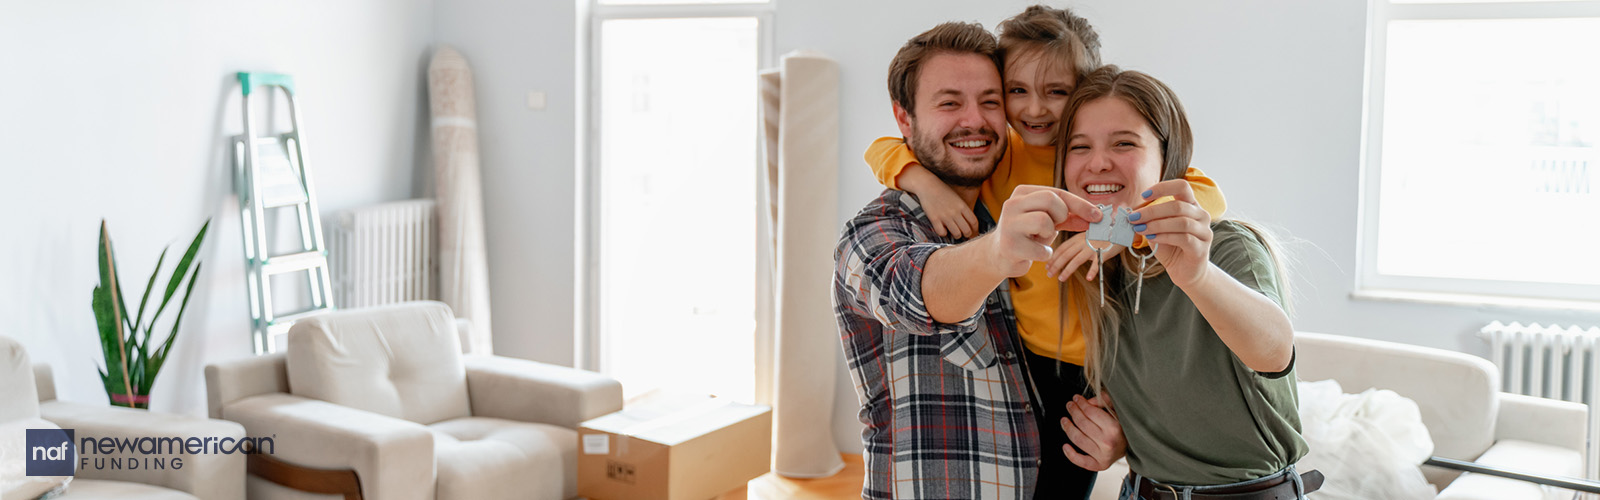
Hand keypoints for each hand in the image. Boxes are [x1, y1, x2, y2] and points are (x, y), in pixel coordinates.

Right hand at [913, 177, 978, 238]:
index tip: (973, 231)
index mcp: (962, 206)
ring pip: (957, 234)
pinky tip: (942, 229)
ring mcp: (945, 216)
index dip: (975, 229)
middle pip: (967, 230)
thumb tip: (967, 222)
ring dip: (956, 235)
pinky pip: (942, 233)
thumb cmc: (942, 191)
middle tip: (963, 234)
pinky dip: (943, 233)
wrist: (927, 185)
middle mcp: (955, 212)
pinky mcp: (934, 219)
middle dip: (966, 235)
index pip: (974, 222)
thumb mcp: (957, 198)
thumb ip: (963, 209)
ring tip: (953, 232)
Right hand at [988, 185, 1102, 277]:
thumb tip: (1096, 216)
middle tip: (1055, 226)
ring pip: (1044, 221)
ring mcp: (1008, 224)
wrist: (1001, 254)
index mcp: (1022, 192)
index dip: (1080, 205)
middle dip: (1061, 216)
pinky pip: (1041, 249)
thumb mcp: (1050, 220)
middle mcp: (1012, 204)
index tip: (1097, 216)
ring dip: (1050, 235)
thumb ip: (1070, 216)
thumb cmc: (1029, 234)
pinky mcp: (1010, 246)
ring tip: (1040, 239)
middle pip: (1050, 200)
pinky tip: (1034, 252)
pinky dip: (1045, 253)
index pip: (1057, 192)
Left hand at [1046, 232, 1122, 281]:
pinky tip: (1088, 278)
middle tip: (1049, 274)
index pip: (1062, 248)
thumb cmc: (1105, 234)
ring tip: (1061, 279)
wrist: (1121, 228)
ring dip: (1067, 270)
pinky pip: (1097, 263)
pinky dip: (1092, 271)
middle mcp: (1083, 242)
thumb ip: (1079, 244)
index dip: (1054, 257)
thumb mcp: (1088, 237)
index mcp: (1079, 238)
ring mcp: (1093, 247)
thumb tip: (1071, 255)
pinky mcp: (1104, 252)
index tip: (1047, 266)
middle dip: (1055, 265)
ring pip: (1076, 260)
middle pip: (1066, 254)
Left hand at [1061, 393, 1125, 470]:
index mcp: (1114, 427)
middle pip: (1082, 424)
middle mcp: (1108, 442)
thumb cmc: (1123, 427)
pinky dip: (1070, 454)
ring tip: (1064, 421)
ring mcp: (1103, 455)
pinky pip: (1081, 461)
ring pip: (1078, 439)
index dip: (1081, 403)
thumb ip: (1103, 401)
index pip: (1090, 412)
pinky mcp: (1099, 465)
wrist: (1132, 447)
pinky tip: (1065, 446)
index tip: (1076, 398)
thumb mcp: (1117, 410)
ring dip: (1068, 428)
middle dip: (1073, 412)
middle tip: (1070, 406)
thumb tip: (1087, 402)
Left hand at [1130, 180, 1213, 288]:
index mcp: (1191, 205)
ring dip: (1157, 224)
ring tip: (1140, 229)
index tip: (1144, 195)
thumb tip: (1132, 212)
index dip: (1163, 188)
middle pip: (1178, 206)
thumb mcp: (1157, 229)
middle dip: (1152, 211)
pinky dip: (1165, 236)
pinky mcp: (1201, 248)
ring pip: (1182, 221)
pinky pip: (1184, 238)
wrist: (1184, 271)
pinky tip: (1152, 239)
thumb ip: (1149, 219)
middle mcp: (1201, 215)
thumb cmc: (1171, 247)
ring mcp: (1204, 231)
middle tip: (1133, 217)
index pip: (1182, 186)